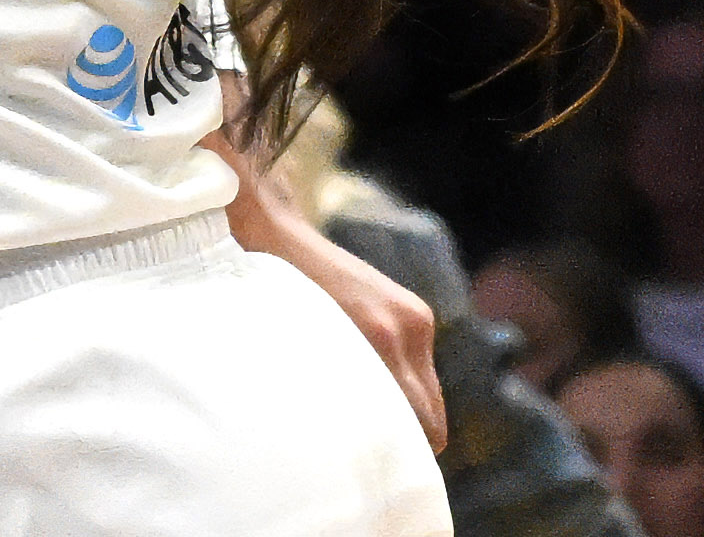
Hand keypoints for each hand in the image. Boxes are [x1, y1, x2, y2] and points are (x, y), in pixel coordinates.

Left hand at [281, 226, 447, 455]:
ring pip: (428, 394)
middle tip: (372, 457)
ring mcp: (414, 317)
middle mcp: (406, 326)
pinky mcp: (414, 311)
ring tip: (364, 419)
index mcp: (379, 338)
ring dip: (405, 410)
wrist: (275, 234)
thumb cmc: (271, 298)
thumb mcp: (296, 352)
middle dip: (408, 439)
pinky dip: (401, 385)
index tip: (380, 470)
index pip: (422, 424)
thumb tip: (348, 443)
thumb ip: (333, 393)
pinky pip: (420, 369)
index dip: (406, 455)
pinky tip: (367, 387)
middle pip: (432, 416)